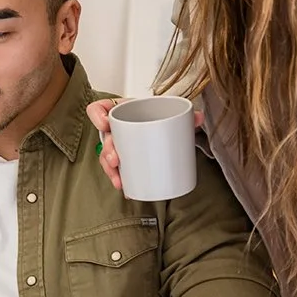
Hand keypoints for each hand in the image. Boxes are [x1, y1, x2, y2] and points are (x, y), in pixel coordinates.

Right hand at [86, 98, 203, 192]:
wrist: (162, 130)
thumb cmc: (157, 119)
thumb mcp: (168, 113)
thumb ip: (184, 115)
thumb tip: (199, 117)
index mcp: (123, 111)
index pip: (100, 108)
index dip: (97, 115)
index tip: (105, 124)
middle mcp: (116, 129)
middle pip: (104, 138)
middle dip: (107, 150)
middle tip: (117, 159)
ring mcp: (118, 146)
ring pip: (106, 157)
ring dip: (110, 169)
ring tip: (119, 179)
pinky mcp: (124, 161)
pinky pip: (115, 171)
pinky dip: (120, 180)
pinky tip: (125, 189)